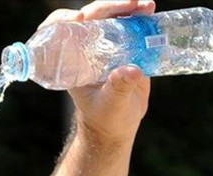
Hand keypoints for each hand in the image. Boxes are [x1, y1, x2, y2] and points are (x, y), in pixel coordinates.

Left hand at [40, 0, 156, 143]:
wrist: (118, 127)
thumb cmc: (106, 119)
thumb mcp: (111, 105)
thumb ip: (119, 89)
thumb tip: (130, 70)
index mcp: (73, 61)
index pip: (61, 32)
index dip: (64, 20)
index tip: (78, 18)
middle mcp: (88, 49)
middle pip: (91, 17)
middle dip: (108, 6)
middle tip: (130, 5)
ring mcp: (107, 47)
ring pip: (113, 18)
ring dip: (128, 8)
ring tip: (146, 6)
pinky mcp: (126, 48)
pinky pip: (131, 27)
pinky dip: (141, 17)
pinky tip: (151, 11)